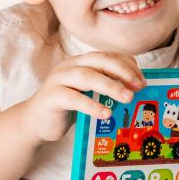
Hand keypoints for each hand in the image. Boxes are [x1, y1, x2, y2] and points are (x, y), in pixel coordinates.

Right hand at [21, 52, 146, 144]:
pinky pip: (73, 98)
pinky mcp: (51, 97)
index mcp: (82, 62)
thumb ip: (106, 88)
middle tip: (139, 87)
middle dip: (122, 72)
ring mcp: (59, 79)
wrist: (36, 122)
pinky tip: (106, 114)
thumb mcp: (90, 94)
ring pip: (87, 76)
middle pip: (100, 61)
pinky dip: (91, 105)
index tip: (142, 81)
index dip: (127, 66)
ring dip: (110, 86)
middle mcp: (71, 66)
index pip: (109, 56)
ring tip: (127, 98)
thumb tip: (135, 91)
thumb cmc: (68, 108)